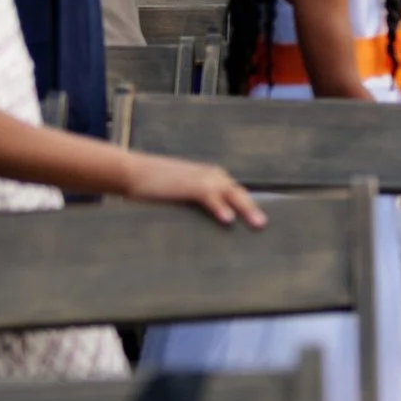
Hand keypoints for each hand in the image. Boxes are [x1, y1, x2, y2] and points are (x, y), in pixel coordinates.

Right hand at [122, 154, 264, 226]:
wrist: (132, 172)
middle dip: (255, 209)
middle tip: (267, 226)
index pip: (237, 194)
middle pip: (240, 194)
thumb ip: (197, 207)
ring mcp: (203, 179)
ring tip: (258, 225)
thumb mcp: (181, 195)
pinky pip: (210, 197)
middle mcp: (213, 176)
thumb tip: (209, 228)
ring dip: (247, 210)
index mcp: (213, 178)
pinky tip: (228, 220)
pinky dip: (220, 207)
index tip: (263, 224)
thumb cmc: (155, 187)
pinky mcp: (190, 185)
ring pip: (232, 195)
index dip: (250, 208)